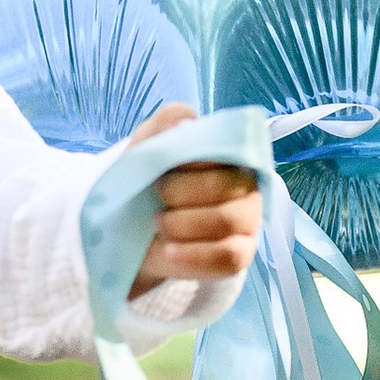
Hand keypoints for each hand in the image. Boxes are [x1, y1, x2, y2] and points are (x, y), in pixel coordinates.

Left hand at [128, 100, 261, 294]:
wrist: (131, 230)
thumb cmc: (148, 181)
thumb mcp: (148, 144)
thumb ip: (168, 122)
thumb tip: (186, 123)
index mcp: (231, 154)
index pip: (228, 149)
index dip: (191, 160)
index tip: (163, 169)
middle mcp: (248, 186)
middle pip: (227, 185)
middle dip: (181, 191)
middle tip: (158, 196)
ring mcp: (247, 223)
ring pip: (229, 220)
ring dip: (184, 223)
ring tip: (158, 223)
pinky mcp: (240, 256)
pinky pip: (229, 257)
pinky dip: (194, 255)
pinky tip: (168, 251)